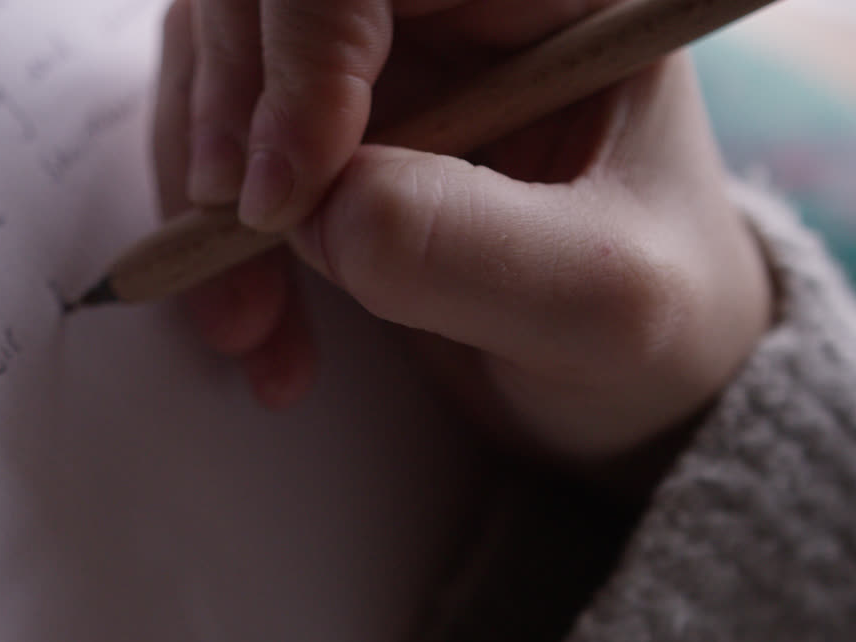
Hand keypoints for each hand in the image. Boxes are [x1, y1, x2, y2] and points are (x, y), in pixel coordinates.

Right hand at [156, 0, 770, 465]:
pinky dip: (213, 238)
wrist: (628, 390)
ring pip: (225, 59)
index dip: (310, 47)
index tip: (287, 196)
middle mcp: (458, 11)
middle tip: (243, 241)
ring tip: (246, 323)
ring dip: (203, 192)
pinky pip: (225, 143)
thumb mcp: (603, 304)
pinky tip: (256, 328)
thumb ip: (468, 246)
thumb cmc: (651, 332)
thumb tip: (317, 211)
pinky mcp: (334, 130)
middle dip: (231, 117)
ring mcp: (387, 65)